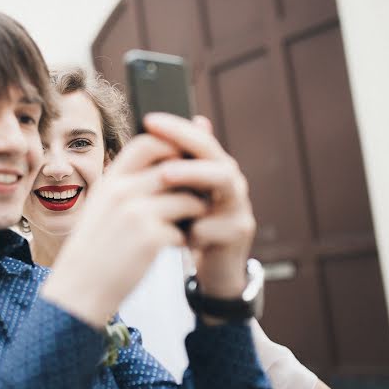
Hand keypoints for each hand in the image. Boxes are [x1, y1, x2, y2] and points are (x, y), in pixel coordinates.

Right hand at [41, 132, 208, 327]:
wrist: (79, 288)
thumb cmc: (94, 248)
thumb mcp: (102, 207)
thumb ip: (127, 185)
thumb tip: (163, 167)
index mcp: (110, 180)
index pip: (148, 143)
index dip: (171, 148)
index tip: (183, 163)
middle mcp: (122, 191)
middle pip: (175, 169)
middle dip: (193, 182)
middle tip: (197, 196)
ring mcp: (137, 214)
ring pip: (188, 199)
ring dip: (194, 213)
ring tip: (187, 225)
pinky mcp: (151, 239)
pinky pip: (186, 230)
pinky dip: (186, 239)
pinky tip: (176, 246)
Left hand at [143, 113, 254, 300]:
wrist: (211, 268)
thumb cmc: (189, 226)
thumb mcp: (176, 197)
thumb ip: (169, 167)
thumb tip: (151, 131)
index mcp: (214, 168)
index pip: (199, 138)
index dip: (176, 128)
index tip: (148, 120)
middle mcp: (230, 181)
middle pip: (215, 154)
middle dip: (187, 145)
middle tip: (156, 139)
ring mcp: (239, 204)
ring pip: (224, 183)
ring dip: (194, 175)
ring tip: (165, 176)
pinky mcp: (240, 232)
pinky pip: (220, 226)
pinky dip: (198, 229)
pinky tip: (180, 235)